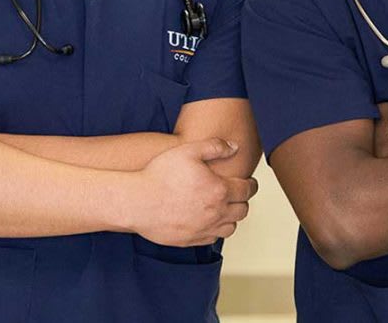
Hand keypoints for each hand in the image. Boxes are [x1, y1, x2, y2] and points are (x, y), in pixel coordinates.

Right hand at [127, 138, 258, 246]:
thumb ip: (215, 147)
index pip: (247, 190)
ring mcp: (204, 229)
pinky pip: (213, 238)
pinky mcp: (191, 240)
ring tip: (224, 207)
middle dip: (242, 200)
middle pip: (242, 210)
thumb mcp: (188, 151)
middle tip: (237, 193)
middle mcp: (216, 213)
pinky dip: (215, 229)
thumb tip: (235, 147)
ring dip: (231, 217)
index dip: (251, 184)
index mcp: (219, 190)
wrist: (136, 202)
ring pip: (231, 227)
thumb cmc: (159, 175)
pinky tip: (208, 220)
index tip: (249, 182)